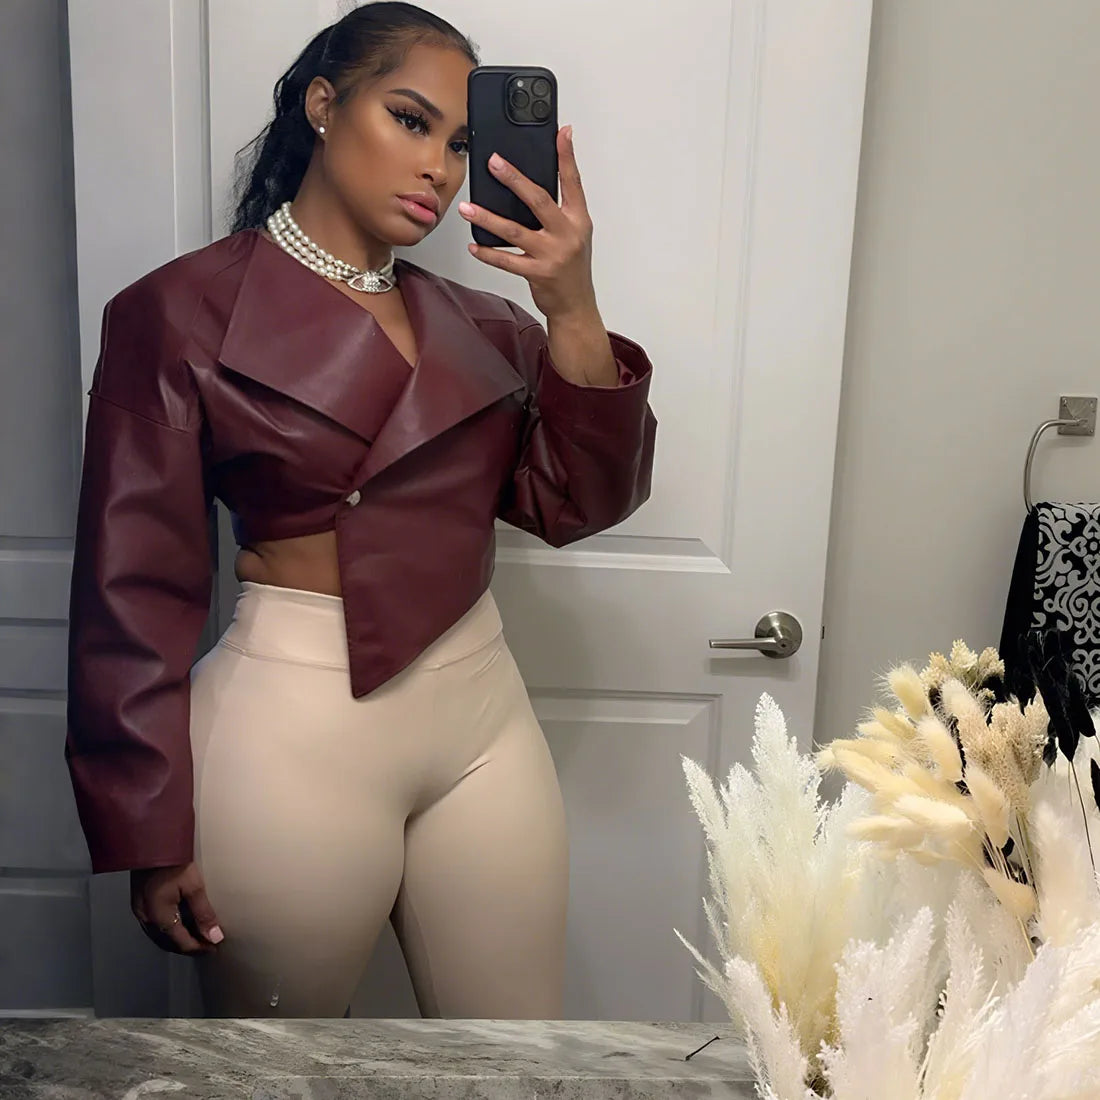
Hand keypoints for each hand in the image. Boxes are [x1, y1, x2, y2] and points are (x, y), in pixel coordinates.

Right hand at [131, 862, 223, 955]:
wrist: (151, 842)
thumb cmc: (174, 862)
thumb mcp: (194, 886)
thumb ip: (204, 913)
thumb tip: (214, 936)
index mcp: (159, 917)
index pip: (181, 942)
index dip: (199, 948)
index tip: (214, 948)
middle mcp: (145, 918)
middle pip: (168, 942)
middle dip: (188, 947)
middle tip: (207, 945)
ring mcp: (139, 911)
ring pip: (159, 936)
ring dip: (177, 940)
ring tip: (197, 937)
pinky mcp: (138, 902)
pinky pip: (153, 926)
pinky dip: (168, 930)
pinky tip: (180, 925)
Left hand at [459, 125, 597, 321]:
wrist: (576, 305)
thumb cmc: (571, 267)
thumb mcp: (574, 233)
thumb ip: (559, 209)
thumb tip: (530, 184)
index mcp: (578, 220)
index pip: (573, 182)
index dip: (567, 156)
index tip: (562, 133)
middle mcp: (567, 234)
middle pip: (538, 200)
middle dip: (514, 179)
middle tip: (493, 162)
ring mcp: (552, 255)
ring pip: (514, 231)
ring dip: (488, 218)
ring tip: (467, 207)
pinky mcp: (537, 274)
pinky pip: (506, 261)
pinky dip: (488, 253)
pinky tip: (474, 244)